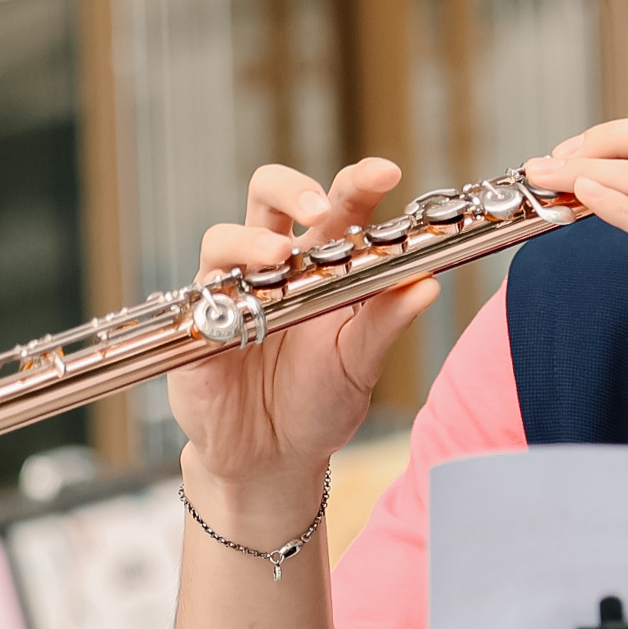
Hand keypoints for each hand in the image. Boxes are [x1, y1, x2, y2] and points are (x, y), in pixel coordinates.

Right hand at [174, 160, 441, 518]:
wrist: (274, 457)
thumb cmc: (320, 399)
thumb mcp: (361, 361)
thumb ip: (387, 321)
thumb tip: (429, 283)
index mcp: (322, 264)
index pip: (339, 208)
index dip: (357, 183)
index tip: (386, 171)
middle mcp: (274, 267)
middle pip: (269, 198)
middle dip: (292, 187)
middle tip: (320, 205)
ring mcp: (231, 291)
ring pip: (225, 237)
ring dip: (252, 239)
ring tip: (279, 255)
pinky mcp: (198, 325)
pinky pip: (199, 296)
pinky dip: (218, 293)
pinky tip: (239, 306)